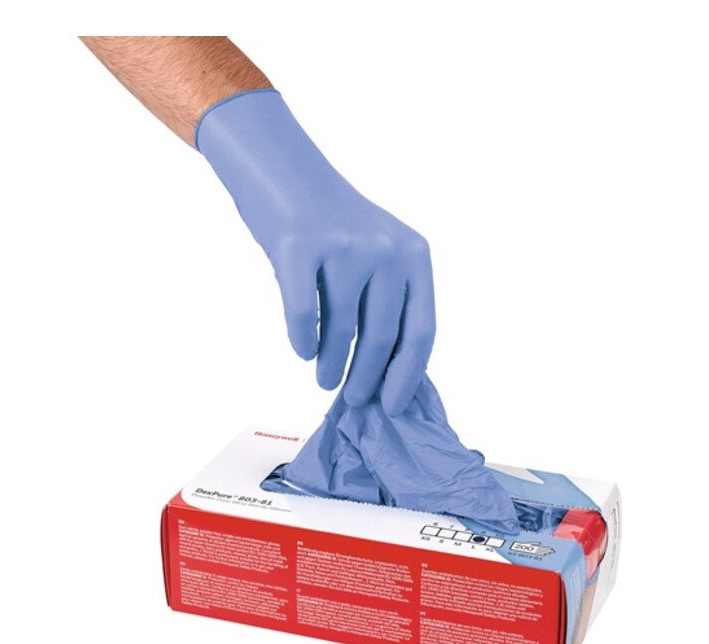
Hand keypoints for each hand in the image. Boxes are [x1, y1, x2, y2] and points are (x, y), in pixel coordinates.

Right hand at [196, 89, 434, 414]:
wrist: (287, 171)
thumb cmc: (333, 225)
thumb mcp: (378, 254)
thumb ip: (389, 303)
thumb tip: (386, 373)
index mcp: (414, 256)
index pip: (421, 331)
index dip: (406, 376)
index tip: (392, 406)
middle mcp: (386, 250)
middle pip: (383, 337)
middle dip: (366, 379)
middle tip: (353, 399)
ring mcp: (343, 247)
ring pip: (342, 330)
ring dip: (331, 366)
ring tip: (324, 379)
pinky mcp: (298, 246)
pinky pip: (303, 315)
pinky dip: (302, 341)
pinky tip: (301, 351)